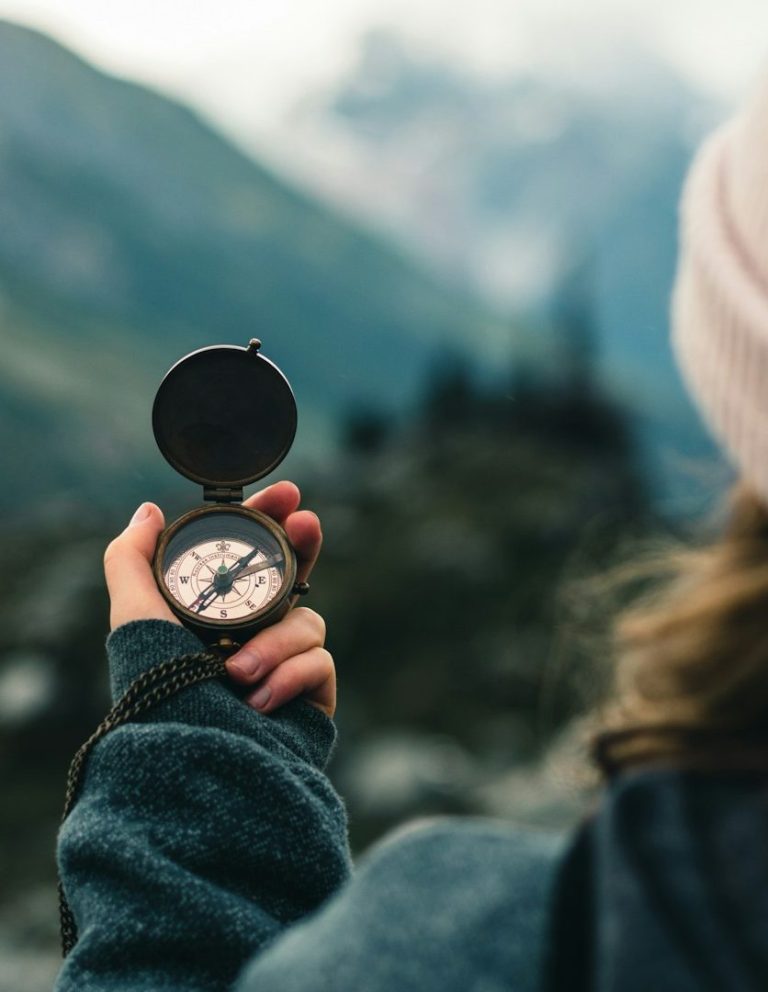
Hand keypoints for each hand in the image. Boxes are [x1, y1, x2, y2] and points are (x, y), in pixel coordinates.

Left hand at [103, 481, 334, 716]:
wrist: (194, 765)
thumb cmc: (159, 694)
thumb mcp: (133, 619)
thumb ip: (132, 559)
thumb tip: (149, 511)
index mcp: (215, 616)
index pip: (251, 557)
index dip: (271, 521)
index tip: (286, 493)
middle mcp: (252, 637)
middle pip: (294, 576)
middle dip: (304, 545)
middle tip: (307, 523)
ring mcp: (284, 667)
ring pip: (306, 621)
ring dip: (274, 642)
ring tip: (237, 674)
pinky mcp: (311, 697)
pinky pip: (319, 662)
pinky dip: (289, 676)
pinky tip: (259, 701)